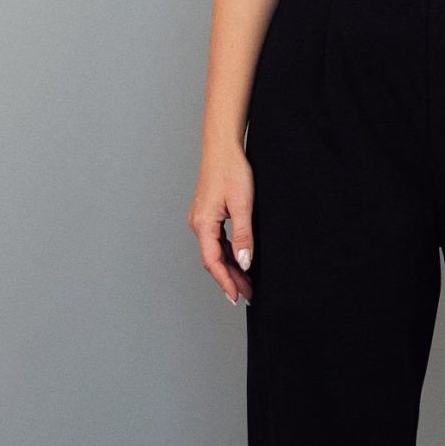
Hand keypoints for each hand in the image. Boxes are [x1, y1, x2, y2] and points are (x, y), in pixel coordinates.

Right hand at [190, 151, 255, 304]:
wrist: (223, 148)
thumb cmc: (231, 170)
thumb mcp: (243, 205)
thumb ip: (243, 236)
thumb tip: (244, 263)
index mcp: (203, 224)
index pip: (213, 262)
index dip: (225, 282)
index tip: (236, 297)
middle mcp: (197, 224)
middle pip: (213, 260)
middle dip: (229, 279)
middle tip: (247, 294)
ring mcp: (201, 219)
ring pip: (214, 252)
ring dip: (230, 268)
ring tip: (246, 283)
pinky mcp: (207, 215)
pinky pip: (216, 241)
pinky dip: (228, 254)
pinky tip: (240, 260)